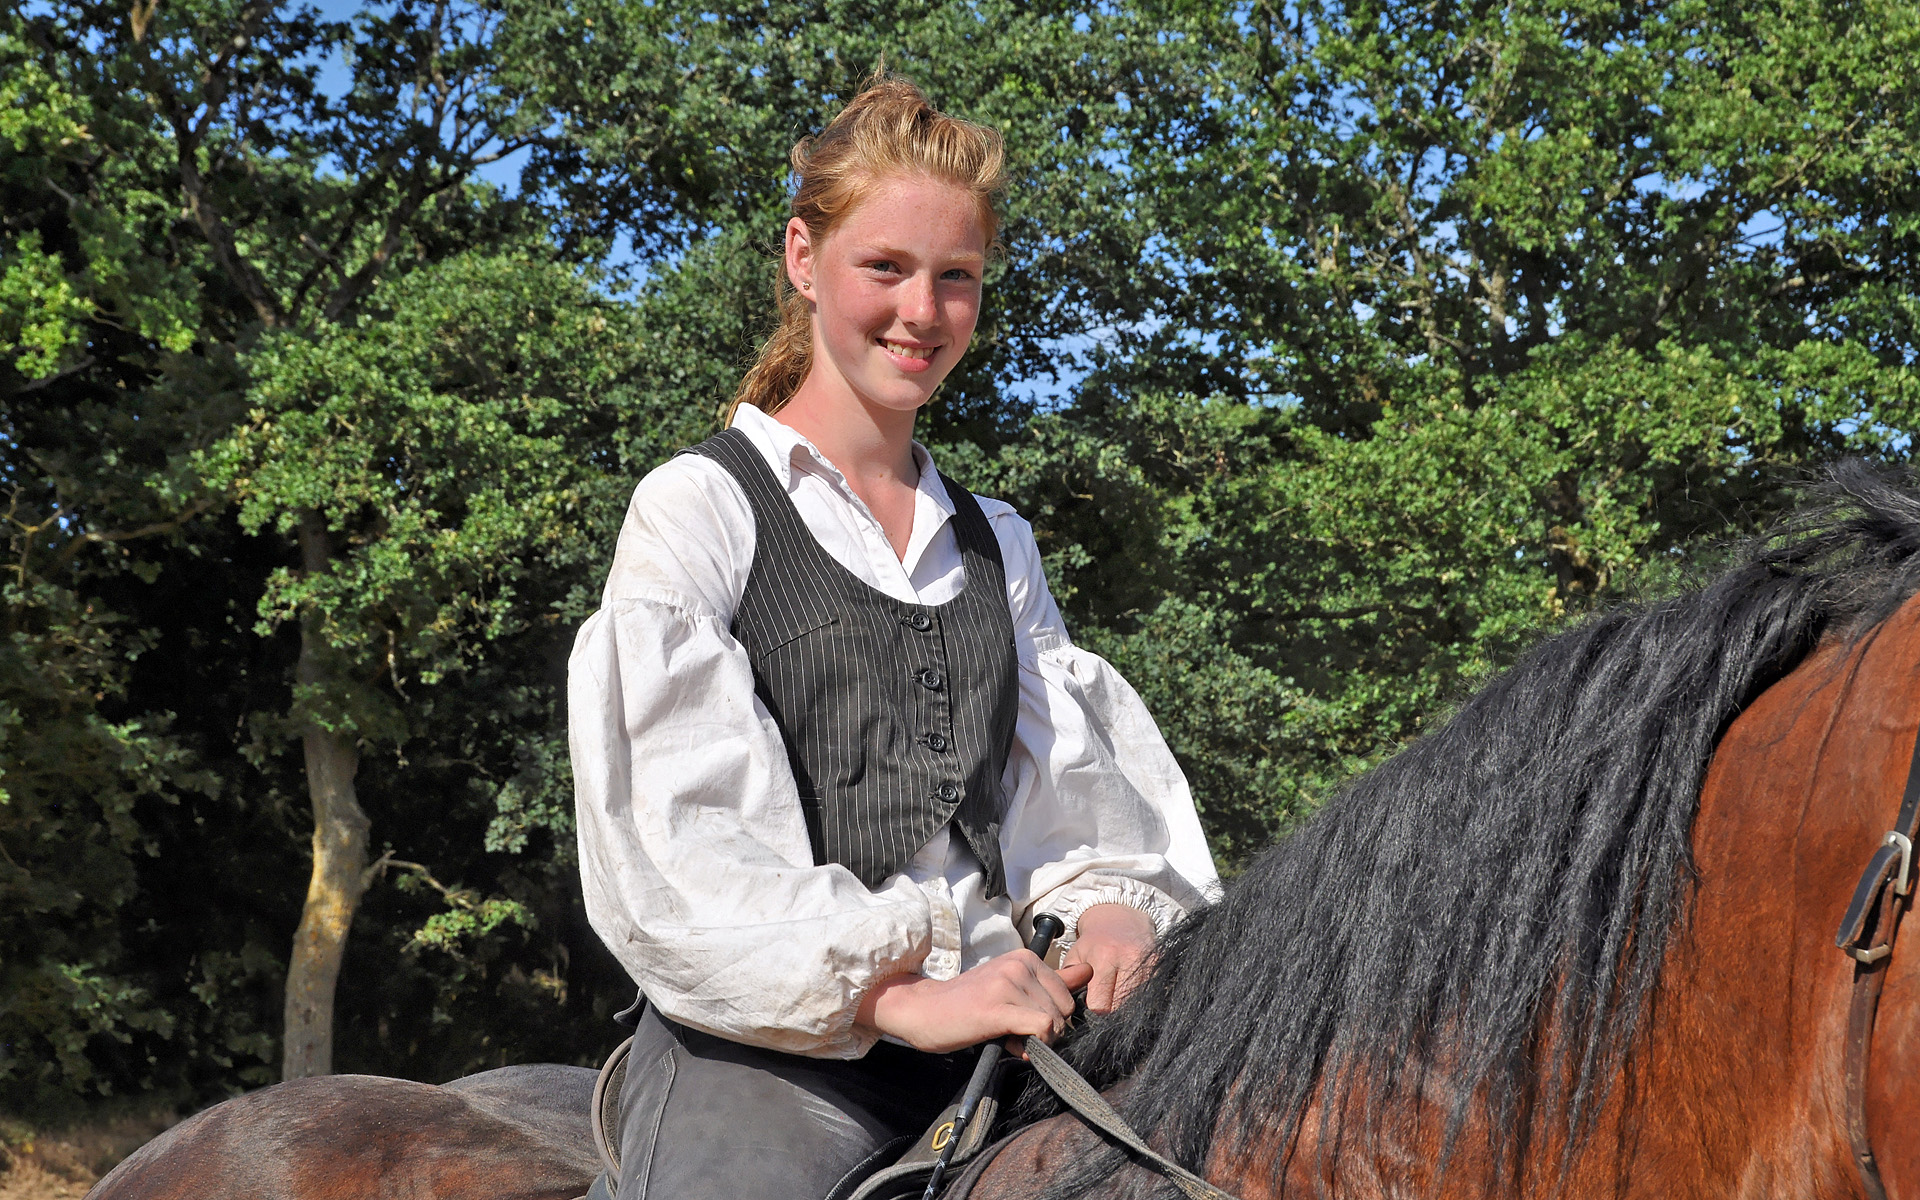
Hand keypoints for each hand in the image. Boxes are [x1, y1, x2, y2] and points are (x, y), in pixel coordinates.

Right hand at [855, 950, 1093, 1054]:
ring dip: (1037, 1042)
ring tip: (1009, 1038)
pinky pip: (1041, 1028)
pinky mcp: (998, 1007)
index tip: (1031, 1025)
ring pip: (1054, 1022)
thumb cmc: (967, 1004)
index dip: (1055, 1018)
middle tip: (1018, 1035)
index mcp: (1025, 957)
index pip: (1068, 994)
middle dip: (1049, 1031)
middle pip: (1065, 1010)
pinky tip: (1013, 1045)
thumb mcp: (1011, 986)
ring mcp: (1008, 983)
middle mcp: (1020, 964)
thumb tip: (1088, 972)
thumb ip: (1050, 982)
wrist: (923, 1011)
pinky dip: (1035, 1046)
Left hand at [1059, 903, 1156, 1012]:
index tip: (1091, 1012)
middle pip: (1121, 1008)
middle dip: (1111, 1014)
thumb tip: (1069, 1008)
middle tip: (1105, 1010)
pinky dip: (1140, 1000)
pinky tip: (1131, 994)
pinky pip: (1151, 995)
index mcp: (1103, 957)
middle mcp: (1129, 959)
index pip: (1101, 1005)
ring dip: (1127, 1009)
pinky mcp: (1159, 966)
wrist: (1121, 919)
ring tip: (1117, 1000)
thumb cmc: (1094, 942)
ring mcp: (1148, 963)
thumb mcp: (1075, 956)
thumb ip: (1070, 981)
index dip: (1094, 1014)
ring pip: (1138, 1005)